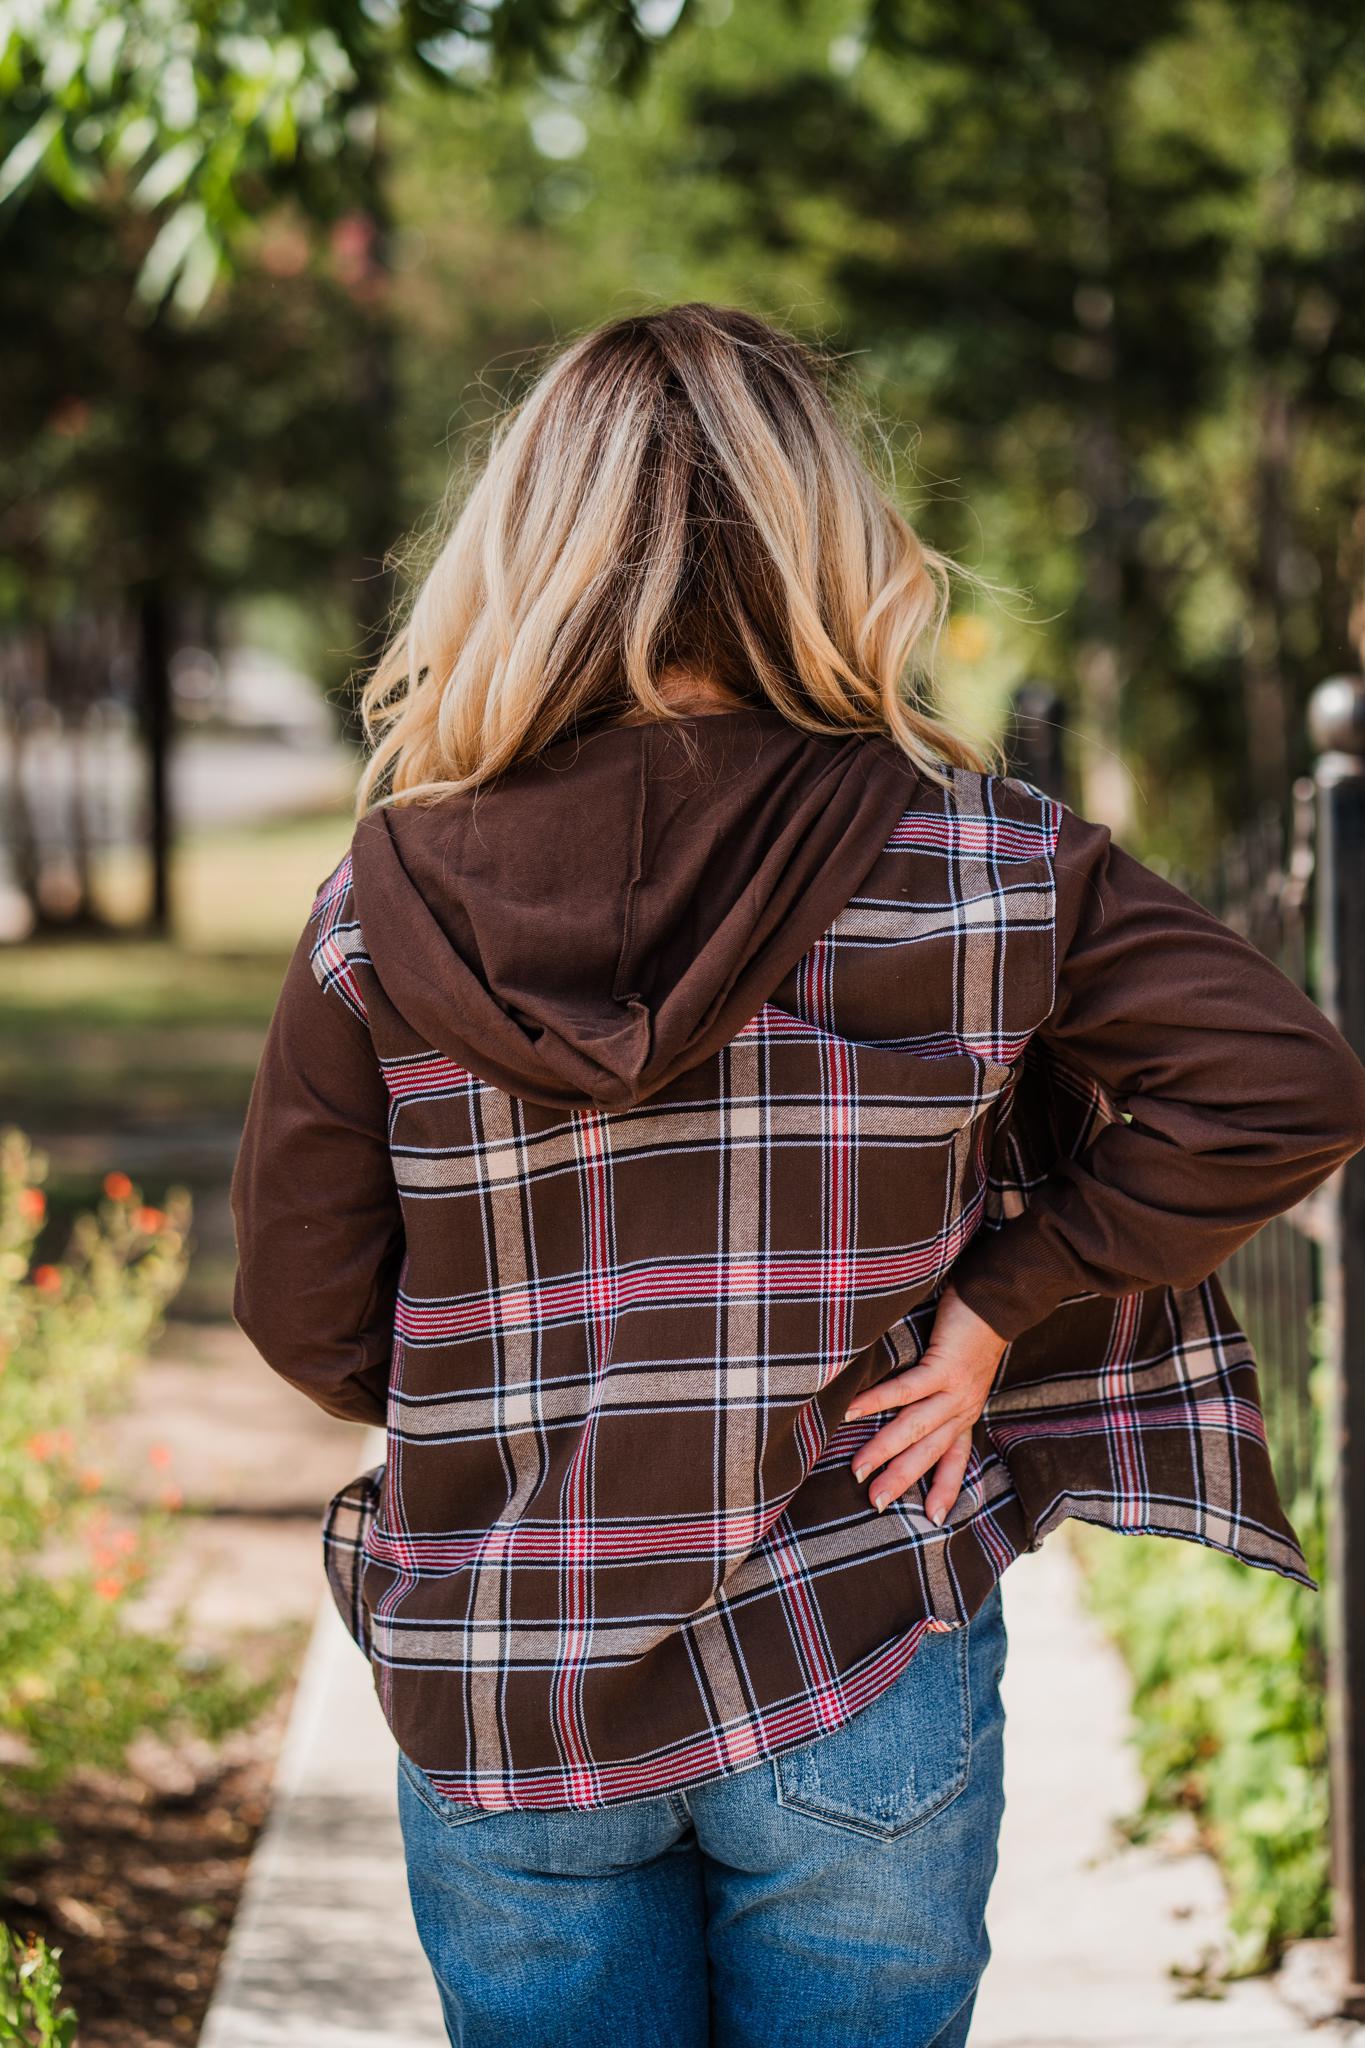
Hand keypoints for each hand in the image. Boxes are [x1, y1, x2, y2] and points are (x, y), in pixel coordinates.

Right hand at [843, 1286, 1006, 1526]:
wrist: (997, 1301)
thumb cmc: (970, 1331)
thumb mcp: (959, 1372)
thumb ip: (937, 1392)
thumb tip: (904, 1409)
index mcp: (965, 1412)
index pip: (955, 1458)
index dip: (944, 1488)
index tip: (933, 1519)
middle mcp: (962, 1408)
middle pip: (929, 1452)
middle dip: (901, 1479)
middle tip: (875, 1503)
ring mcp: (955, 1390)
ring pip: (915, 1428)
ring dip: (886, 1451)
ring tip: (859, 1469)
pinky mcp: (945, 1367)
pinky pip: (906, 1390)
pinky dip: (877, 1401)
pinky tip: (853, 1411)